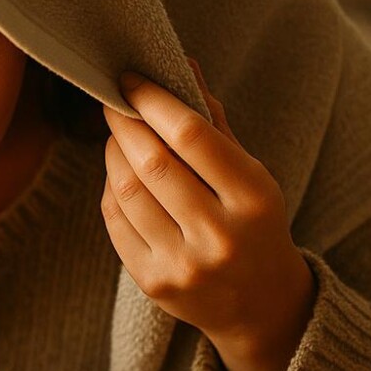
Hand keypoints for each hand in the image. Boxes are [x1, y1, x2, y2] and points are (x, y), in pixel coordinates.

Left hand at [99, 59, 313, 370]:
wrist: (259, 306)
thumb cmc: (254, 225)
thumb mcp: (252, 175)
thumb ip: (215, 124)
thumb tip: (182, 64)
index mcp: (254, 199)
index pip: (193, 136)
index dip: (154, 101)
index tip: (131, 80)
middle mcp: (220, 235)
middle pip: (153, 164)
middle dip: (125, 124)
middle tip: (114, 103)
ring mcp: (184, 265)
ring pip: (127, 192)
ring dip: (113, 154)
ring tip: (117, 136)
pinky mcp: (153, 283)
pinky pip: (116, 223)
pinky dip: (111, 189)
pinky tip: (118, 175)